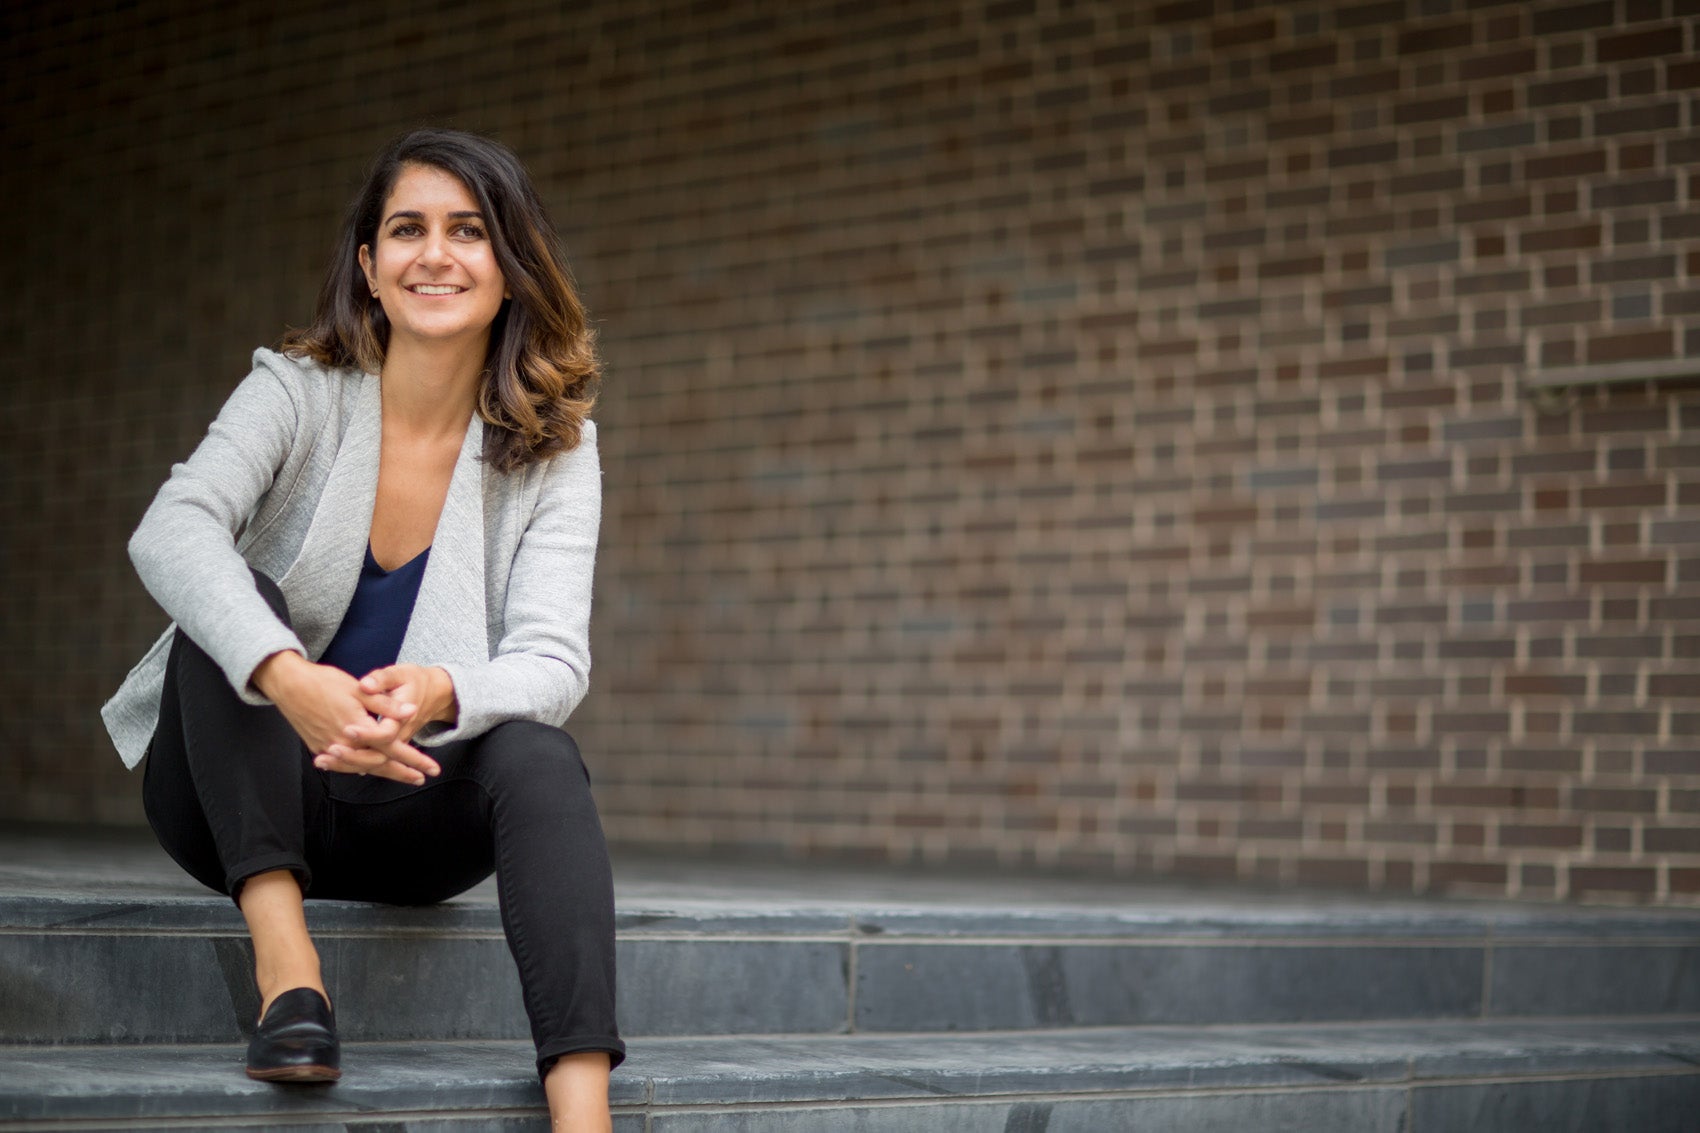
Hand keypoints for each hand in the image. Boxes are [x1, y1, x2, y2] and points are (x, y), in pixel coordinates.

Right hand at [252, 651, 439, 785]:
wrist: (288, 684)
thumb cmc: (324, 683)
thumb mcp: (360, 690)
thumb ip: (386, 705)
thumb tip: (412, 712)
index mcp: (358, 730)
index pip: (392, 749)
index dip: (414, 759)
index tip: (430, 768)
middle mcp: (343, 744)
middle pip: (379, 765)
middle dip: (402, 772)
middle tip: (420, 778)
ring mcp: (328, 748)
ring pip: (361, 767)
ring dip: (382, 773)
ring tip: (400, 776)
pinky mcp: (318, 747)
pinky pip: (343, 764)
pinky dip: (357, 768)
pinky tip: (366, 770)